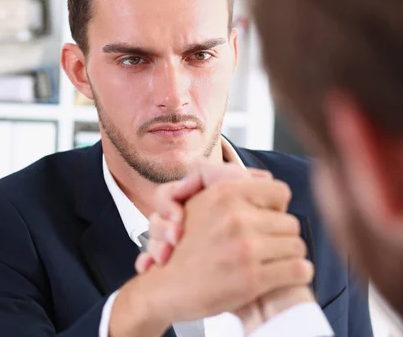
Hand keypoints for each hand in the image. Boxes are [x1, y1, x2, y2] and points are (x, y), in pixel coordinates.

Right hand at [144, 177, 309, 323]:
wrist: (165, 288)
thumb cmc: (186, 248)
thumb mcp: (198, 205)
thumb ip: (228, 188)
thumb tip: (265, 177)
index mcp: (224, 194)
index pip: (280, 191)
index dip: (276, 208)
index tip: (267, 220)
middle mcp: (235, 217)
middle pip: (291, 222)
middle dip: (282, 236)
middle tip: (268, 248)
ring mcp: (244, 248)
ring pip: (297, 246)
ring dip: (289, 257)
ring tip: (275, 262)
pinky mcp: (251, 278)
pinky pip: (299, 270)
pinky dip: (298, 274)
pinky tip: (285, 276)